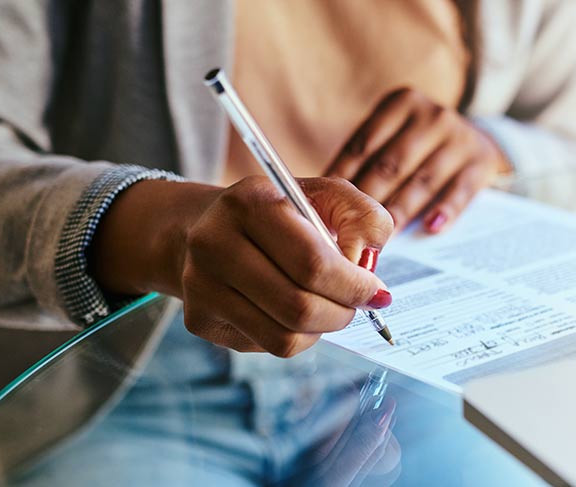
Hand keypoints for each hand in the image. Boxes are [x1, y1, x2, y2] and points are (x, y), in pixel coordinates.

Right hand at [90, 176, 393, 355]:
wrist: (210, 227)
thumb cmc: (281, 213)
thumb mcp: (327, 196)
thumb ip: (363, 219)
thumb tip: (366, 265)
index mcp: (249, 202)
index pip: (312, 263)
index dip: (354, 286)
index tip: (376, 292)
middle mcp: (214, 242)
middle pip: (298, 306)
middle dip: (342, 313)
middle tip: (356, 306)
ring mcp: (200, 284)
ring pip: (284, 336)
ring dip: (321, 329)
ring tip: (328, 307)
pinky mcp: (199, 318)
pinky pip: (266, 346)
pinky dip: (296, 336)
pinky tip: (293, 311)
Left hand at [326, 87, 511, 233]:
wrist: (480, 141)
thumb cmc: (420, 147)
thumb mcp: (396, 137)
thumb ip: (368, 160)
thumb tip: (328, 199)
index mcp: (401, 104)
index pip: (363, 144)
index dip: (342, 178)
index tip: (326, 206)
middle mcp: (431, 116)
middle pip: (391, 165)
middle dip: (367, 201)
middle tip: (349, 230)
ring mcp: (459, 138)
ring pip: (422, 181)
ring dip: (399, 212)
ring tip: (381, 238)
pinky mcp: (481, 162)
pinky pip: (460, 192)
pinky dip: (445, 211)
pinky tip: (431, 228)